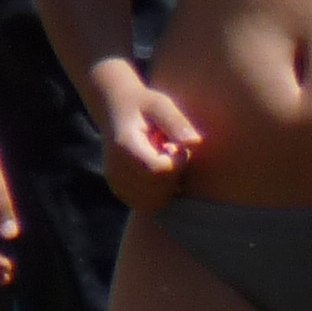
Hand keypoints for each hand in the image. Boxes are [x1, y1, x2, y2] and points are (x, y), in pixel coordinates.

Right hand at [97, 84, 202, 212]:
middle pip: (157, 191)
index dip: (177, 162)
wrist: (115, 110)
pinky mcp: (120, 190)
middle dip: (174, 176)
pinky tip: (159, 173)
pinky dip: (160, 194)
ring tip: (164, 161)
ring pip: (153, 203)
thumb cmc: (143, 105)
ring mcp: (116, 183)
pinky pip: (147, 205)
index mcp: (125, 147)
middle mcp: (115, 169)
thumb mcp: (161, 105)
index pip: (158, 170)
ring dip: (168, 188)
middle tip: (172, 153)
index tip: (177, 146)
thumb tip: (196, 142)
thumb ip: (176, 122)